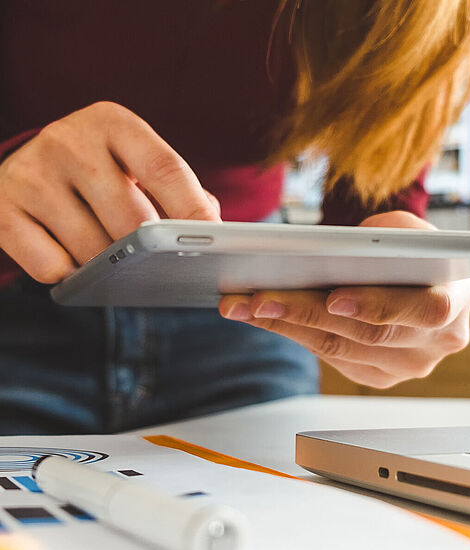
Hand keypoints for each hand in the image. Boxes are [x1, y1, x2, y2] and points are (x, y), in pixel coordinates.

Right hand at [0, 101, 219, 282]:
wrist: (26, 169)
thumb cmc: (102, 173)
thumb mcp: (139, 165)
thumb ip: (183, 191)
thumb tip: (212, 230)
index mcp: (112, 122)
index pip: (165, 169)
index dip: (193, 210)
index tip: (215, 241)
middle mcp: (68, 139)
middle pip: (132, 218)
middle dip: (151, 250)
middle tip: (161, 263)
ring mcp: (30, 173)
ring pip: (94, 249)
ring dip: (112, 266)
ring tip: (113, 256)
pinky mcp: (2, 208)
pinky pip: (53, 266)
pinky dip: (72, 274)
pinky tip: (73, 258)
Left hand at [219, 211, 469, 387]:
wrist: (424, 282)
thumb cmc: (415, 252)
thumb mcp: (408, 230)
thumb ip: (387, 235)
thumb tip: (338, 250)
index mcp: (456, 300)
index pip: (425, 310)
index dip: (380, 305)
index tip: (335, 298)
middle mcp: (438, 342)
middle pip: (369, 333)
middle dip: (309, 313)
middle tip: (262, 297)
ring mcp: (410, 365)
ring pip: (341, 349)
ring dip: (288, 325)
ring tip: (246, 304)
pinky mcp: (381, 376)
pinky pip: (332, 358)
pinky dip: (294, 334)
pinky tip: (264, 316)